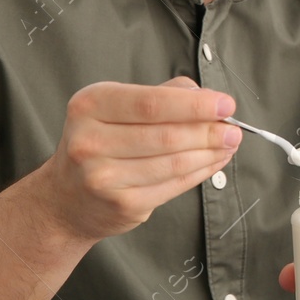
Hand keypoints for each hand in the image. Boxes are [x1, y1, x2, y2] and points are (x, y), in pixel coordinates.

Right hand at [32, 75, 240, 242]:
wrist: (65, 198)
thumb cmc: (101, 142)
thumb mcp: (117, 107)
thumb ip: (163, 95)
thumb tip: (207, 99)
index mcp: (91, 105)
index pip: (152, 103)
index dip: (194, 105)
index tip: (226, 104)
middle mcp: (91, 141)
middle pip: (166, 135)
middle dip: (209, 132)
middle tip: (234, 129)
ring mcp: (103, 177)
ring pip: (173, 163)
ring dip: (210, 153)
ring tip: (229, 144)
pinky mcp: (121, 204)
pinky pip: (173, 186)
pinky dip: (200, 173)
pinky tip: (213, 162)